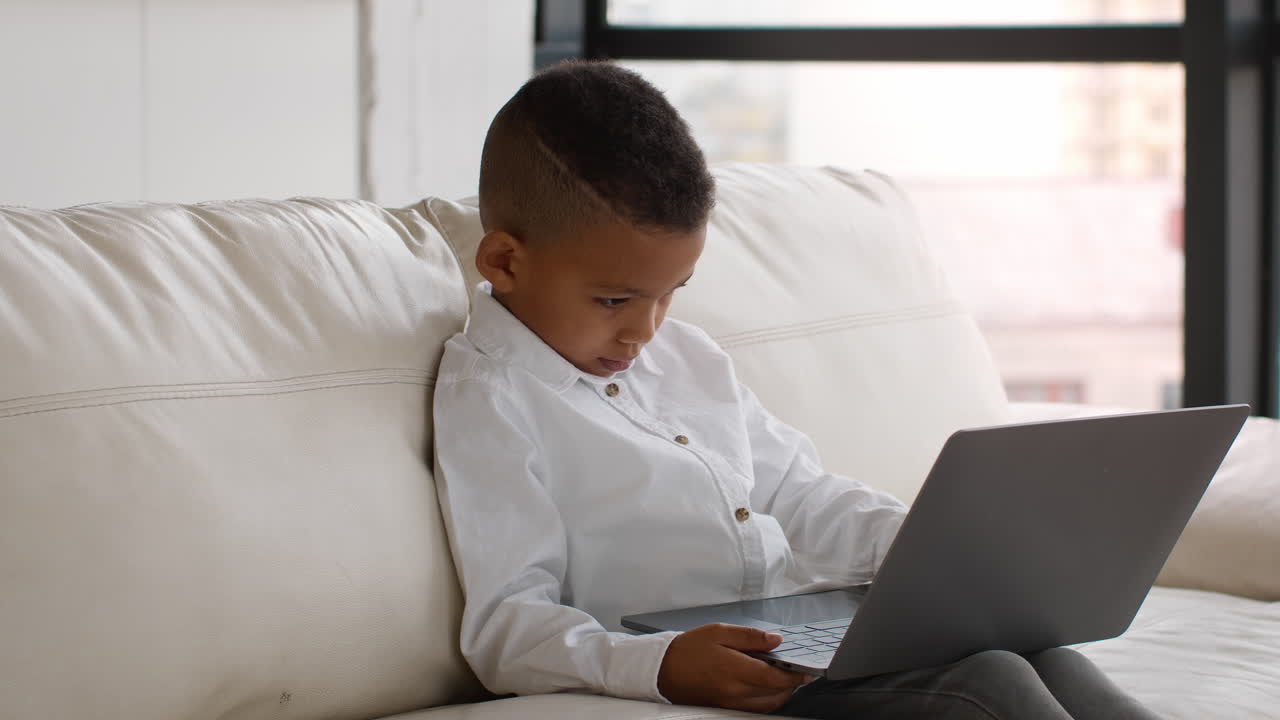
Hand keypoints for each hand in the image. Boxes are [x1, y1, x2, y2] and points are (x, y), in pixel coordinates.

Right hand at [657, 623, 811, 712]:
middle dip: (791, 684)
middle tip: (798, 671)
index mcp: (733, 670)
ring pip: (768, 705)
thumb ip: (750, 636)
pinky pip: (755, 709)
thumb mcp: (719, 632)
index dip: (795, 674)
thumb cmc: (689, 649)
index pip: (775, 678)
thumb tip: (776, 640)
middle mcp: (734, 692)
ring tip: (785, 678)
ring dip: (781, 694)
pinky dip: (767, 700)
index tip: (807, 669)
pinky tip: (767, 687)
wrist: (663, 669)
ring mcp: (730, 703)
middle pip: (775, 694)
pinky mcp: (726, 708)